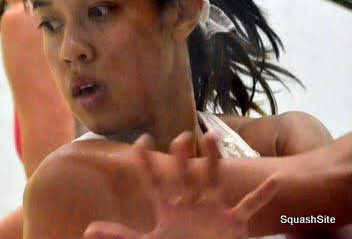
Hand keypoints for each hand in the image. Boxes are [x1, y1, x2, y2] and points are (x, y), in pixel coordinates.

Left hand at [83, 132, 279, 238]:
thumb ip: (121, 235)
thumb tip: (88, 230)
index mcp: (169, 206)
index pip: (154, 180)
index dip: (145, 163)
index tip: (139, 140)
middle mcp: (191, 202)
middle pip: (184, 174)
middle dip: (182, 156)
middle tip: (179, 134)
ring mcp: (213, 210)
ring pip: (213, 179)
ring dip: (213, 160)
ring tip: (212, 137)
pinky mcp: (233, 224)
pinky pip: (250, 206)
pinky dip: (263, 195)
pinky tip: (274, 178)